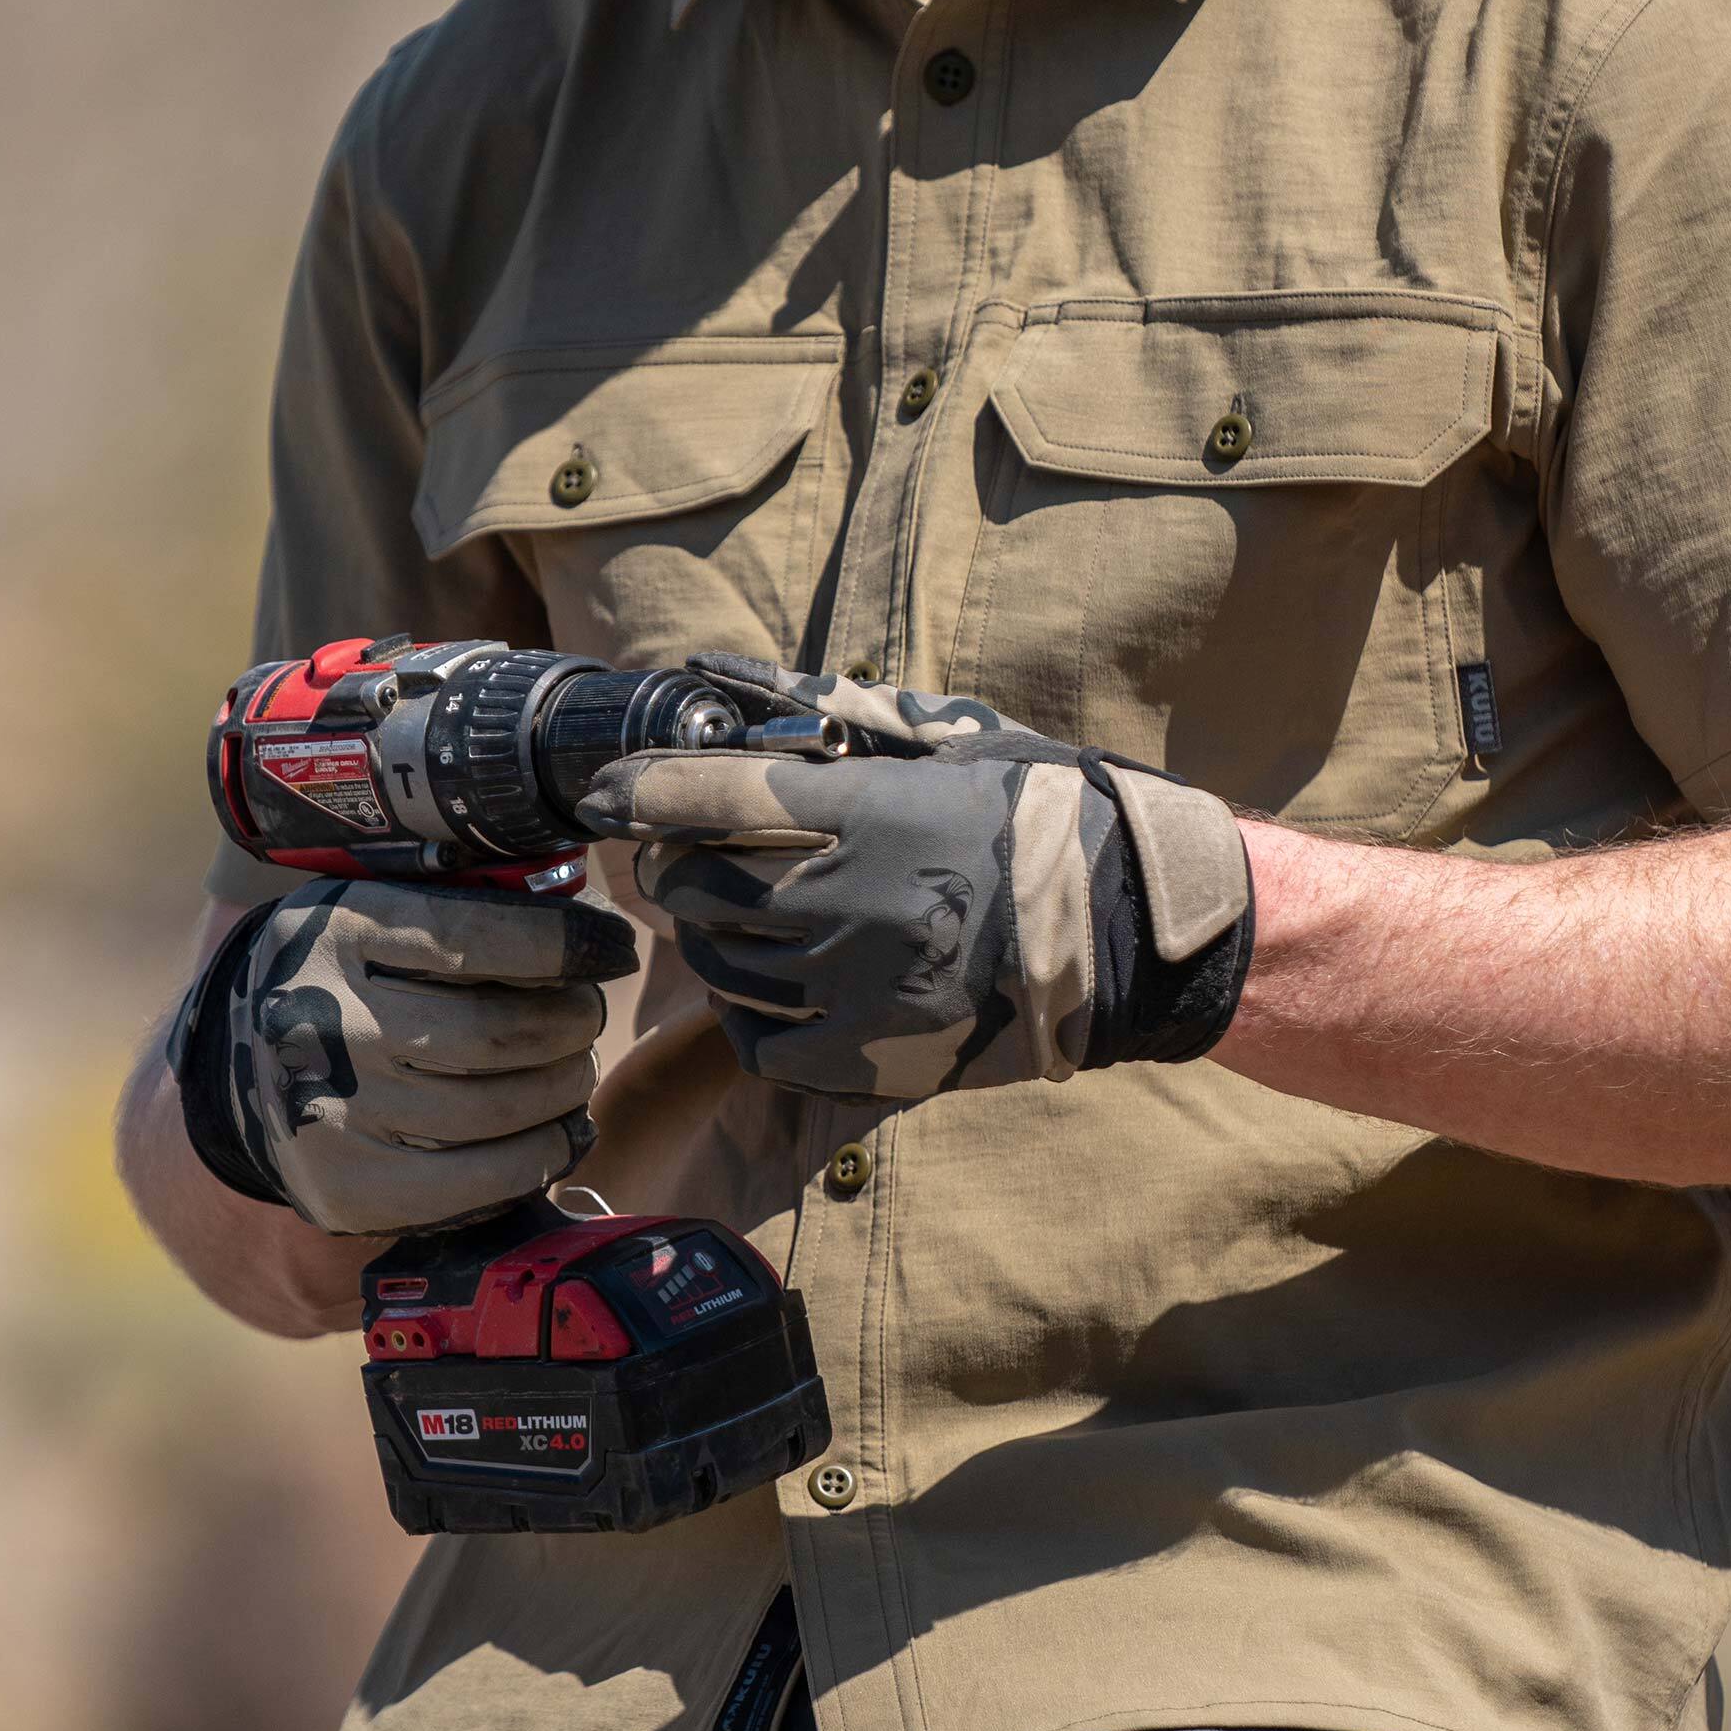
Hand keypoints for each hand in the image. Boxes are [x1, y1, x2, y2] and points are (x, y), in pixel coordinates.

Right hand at [167, 879, 637, 1233]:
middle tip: (588, 1015)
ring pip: (496, 1108)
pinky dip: (542, 1154)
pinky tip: (561, 1131)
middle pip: (496, 1031)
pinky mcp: (347, 1187)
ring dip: (565, 1087)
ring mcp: (330, 1111)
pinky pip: (479, 1180)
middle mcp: (323, 1019)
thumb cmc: (352, 975)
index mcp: (338, 930)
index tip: (613, 947)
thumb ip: (467, 900)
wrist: (248, 1067)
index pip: (473, 934)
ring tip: (574, 1067)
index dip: (566, 941)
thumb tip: (593, 916)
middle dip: (572, 1022)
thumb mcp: (381, 909)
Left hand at [575, 658, 1252, 1102]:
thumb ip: (839, 712)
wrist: (1128, 930)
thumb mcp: (950, 742)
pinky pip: (763, 1045)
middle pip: (699, 889)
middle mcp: (848, 901)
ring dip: (707, 941)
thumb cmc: (1041, 816)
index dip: (641, 792)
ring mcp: (856, 987)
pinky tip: (762, 994)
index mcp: (868, 812)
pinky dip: (746, 1017)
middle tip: (674, 859)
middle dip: (671, 870)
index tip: (603, 794)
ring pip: (724, 967)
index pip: (712, 798)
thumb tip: (733, 673)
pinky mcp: (873, 1057)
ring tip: (725, 923)